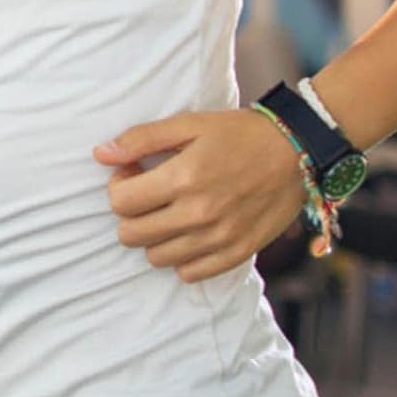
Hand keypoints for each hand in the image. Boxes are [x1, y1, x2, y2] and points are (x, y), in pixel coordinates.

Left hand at [93, 109, 305, 281]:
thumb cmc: (238, 133)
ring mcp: (218, 238)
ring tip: (170, 212)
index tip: (133, 173)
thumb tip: (100, 154)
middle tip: (148, 195)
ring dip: (154, 236)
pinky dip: (182, 257)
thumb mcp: (188, 123)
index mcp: (182, 177)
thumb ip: (141, 139)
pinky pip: (189, 273)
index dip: (119, 187)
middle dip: (131, 214)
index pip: (120, 203)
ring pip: (156, 257)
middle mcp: (198, 213)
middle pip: (132, 235)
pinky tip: (190, 232)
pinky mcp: (237, 253)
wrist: (296, 151)